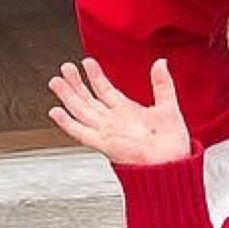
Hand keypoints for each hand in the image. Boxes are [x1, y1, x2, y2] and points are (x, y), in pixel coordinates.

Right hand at [48, 56, 192, 166]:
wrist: (171, 165)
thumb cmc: (172, 143)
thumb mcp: (168, 106)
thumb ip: (163, 84)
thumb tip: (161, 63)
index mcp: (127, 112)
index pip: (105, 90)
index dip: (95, 76)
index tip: (87, 62)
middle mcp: (114, 121)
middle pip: (89, 99)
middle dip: (76, 83)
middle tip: (66, 68)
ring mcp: (107, 132)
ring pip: (81, 111)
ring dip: (68, 96)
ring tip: (56, 82)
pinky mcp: (104, 144)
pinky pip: (81, 133)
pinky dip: (68, 123)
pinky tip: (56, 111)